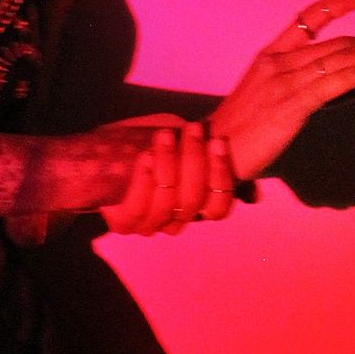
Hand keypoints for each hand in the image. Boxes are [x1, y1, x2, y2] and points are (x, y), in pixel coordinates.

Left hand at [100, 117, 236, 235]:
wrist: (100, 150)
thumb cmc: (148, 142)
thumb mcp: (185, 143)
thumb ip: (215, 165)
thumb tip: (254, 197)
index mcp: (195, 207)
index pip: (219, 209)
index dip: (221, 177)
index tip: (218, 142)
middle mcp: (175, 220)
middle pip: (194, 201)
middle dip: (195, 161)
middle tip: (192, 129)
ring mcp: (150, 224)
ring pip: (168, 204)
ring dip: (168, 165)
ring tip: (165, 136)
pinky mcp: (124, 223)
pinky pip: (139, 209)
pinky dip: (144, 181)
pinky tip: (145, 157)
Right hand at [209, 0, 354, 178]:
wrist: (210, 152)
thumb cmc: (240, 129)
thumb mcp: (267, 96)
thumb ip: (298, 85)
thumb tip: (335, 86)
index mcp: (271, 56)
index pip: (310, 17)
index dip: (342, 1)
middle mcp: (278, 62)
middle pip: (335, 42)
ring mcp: (283, 83)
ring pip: (337, 59)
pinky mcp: (289, 106)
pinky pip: (326, 86)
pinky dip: (352, 75)